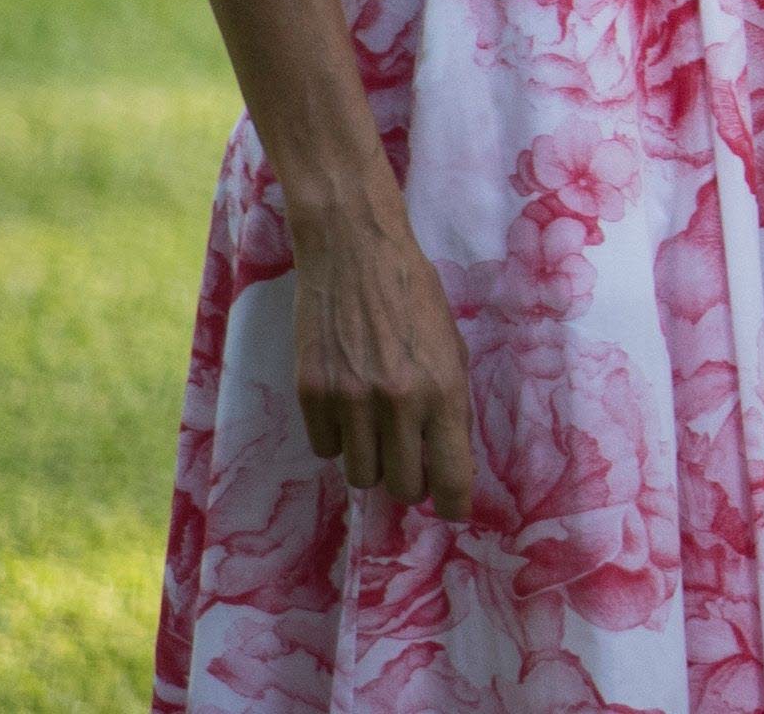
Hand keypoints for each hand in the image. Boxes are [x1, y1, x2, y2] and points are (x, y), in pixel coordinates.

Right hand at [289, 201, 474, 518]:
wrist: (354, 252)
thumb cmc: (413, 295)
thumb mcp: (451, 344)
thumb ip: (452, 403)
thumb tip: (450, 460)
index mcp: (441, 389)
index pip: (451, 474)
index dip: (454, 503)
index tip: (453, 512)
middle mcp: (396, 402)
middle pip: (401, 487)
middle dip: (410, 481)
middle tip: (411, 458)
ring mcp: (349, 401)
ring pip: (360, 475)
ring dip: (372, 461)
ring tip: (377, 426)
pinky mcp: (310, 394)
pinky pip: (324, 450)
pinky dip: (337, 438)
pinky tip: (345, 404)